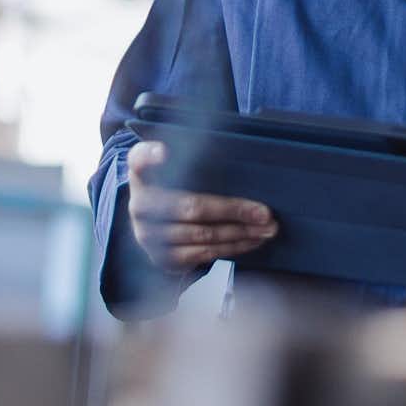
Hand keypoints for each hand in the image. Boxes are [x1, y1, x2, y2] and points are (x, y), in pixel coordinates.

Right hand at [127, 139, 276, 273]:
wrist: (158, 225)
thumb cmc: (177, 187)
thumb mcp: (177, 167)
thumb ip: (191, 154)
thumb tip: (234, 148)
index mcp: (141, 173)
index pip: (139, 159)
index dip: (149, 156)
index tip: (164, 152)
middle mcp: (140, 205)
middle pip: (190, 206)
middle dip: (233, 210)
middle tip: (264, 212)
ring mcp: (148, 235)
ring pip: (201, 234)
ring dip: (239, 233)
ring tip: (266, 229)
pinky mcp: (162, 258)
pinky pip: (202, 254)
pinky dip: (231, 248)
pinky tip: (251, 241)